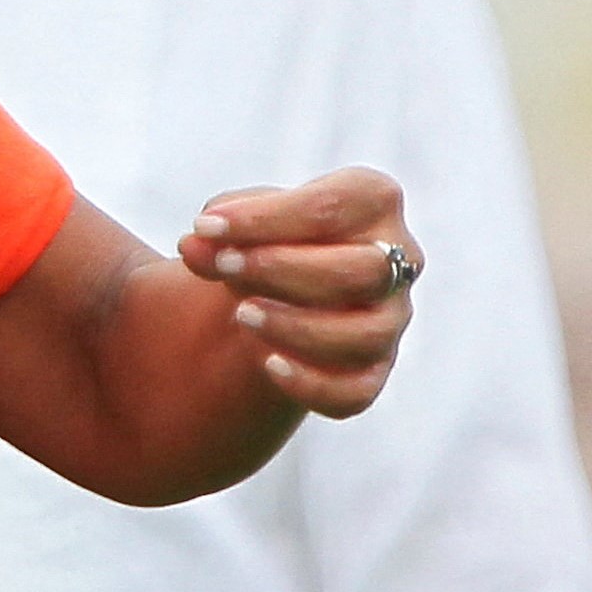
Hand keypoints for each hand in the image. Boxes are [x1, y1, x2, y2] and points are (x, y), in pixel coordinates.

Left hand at [174, 167, 417, 416]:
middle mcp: (397, 260)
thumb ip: (216, 233)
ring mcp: (389, 320)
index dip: (265, 218)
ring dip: (297, 326)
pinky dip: (312, 383)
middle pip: (360, 269)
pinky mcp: (374, 372)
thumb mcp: (239, 223)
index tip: (205, 226)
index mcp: (373, 201)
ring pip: (363, 334)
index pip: (332, 207)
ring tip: (240, 315)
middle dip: (285, 269)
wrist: (276, 290)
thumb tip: (194, 246)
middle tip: (224, 266)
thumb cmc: (265, 239)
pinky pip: (356, 391)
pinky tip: (269, 365)